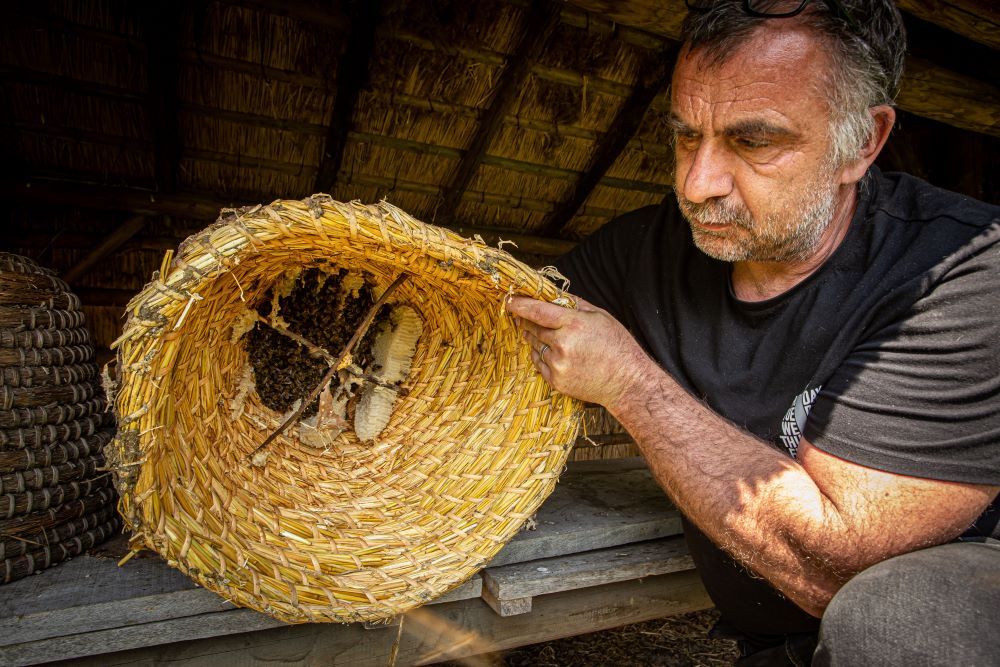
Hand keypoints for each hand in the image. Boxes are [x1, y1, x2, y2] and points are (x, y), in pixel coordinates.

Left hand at [506, 295, 654, 409]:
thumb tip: (555, 294)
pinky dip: (542, 355)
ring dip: (536, 338)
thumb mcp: (601, 316)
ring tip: (550, 336)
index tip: (508, 300)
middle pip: (533, 328)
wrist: (627, 383)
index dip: (520, 304)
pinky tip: (556, 353)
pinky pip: (539, 362)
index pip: (538, 311)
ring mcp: (558, 364)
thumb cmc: (618, 346)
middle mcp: (562, 344)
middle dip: (527, 321)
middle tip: (524, 316)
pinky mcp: (556, 381)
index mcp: (574, 324)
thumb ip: (575, 304)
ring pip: (535, 345)